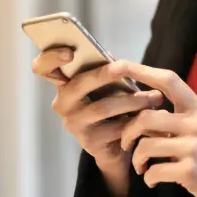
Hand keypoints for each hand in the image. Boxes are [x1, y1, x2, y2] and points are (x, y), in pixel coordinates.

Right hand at [31, 47, 163, 170]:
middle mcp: (62, 103)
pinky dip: (135, 120)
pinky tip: (150, 117)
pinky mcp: (89, 141)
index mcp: (63, 83)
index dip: (51, 57)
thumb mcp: (105, 85)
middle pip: (78, 84)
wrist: (116, 145)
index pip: (42, 67)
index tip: (70, 52)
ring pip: (103, 107)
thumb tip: (108, 55)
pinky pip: (115, 128)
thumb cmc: (110, 104)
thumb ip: (103, 68)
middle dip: (103, 73)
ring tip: (154, 97)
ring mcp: (73, 123)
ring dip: (132, 100)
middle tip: (124, 66)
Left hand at [112, 61, 196, 196]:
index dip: (141, 70)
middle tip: (126, 144)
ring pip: (146, 145)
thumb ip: (177, 118)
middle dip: (129, 132)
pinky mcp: (190, 172)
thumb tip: (141, 112)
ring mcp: (194, 148)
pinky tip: (153, 180)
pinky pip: (154, 171)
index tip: (117, 64)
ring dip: (137, 158)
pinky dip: (148, 178)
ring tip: (141, 166)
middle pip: (146, 117)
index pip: (169, 80)